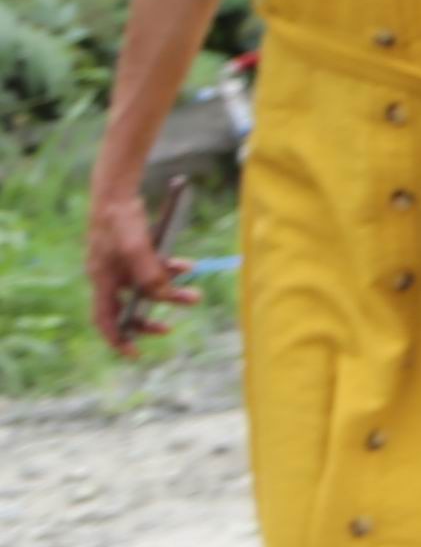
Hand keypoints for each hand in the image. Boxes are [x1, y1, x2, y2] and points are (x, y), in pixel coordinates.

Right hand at [84, 183, 191, 355]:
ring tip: (192, 296)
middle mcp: (109, 277)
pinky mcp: (134, 253)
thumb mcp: (136, 247)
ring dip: (169, 293)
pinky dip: (170, 270)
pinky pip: (153, 269)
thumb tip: (163, 297)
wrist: (117, 192)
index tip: (134, 354)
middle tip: (167, 328)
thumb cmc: (120, 220)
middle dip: (147, 320)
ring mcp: (121, 265)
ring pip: (146, 288)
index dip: (117, 338)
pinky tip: (187, 267)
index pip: (104, 319)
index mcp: (102, 280)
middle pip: (126, 308)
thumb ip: (149, 273)